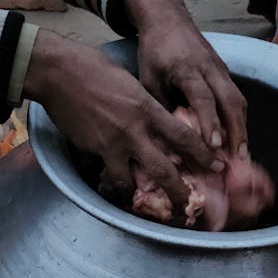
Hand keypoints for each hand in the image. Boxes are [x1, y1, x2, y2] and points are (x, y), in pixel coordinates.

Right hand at [26, 30, 221, 208]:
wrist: (61, 73)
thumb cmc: (94, 69)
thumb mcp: (131, 84)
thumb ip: (145, 104)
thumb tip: (155, 118)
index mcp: (149, 107)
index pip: (183, 135)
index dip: (202, 154)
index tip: (216, 165)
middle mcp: (136, 128)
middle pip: (166, 167)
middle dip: (182, 190)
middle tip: (192, 203)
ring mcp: (115, 142)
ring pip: (138, 179)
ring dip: (148, 195)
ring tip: (156, 208)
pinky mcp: (96, 150)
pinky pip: (113, 176)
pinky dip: (119, 186)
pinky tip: (123, 192)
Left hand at [123, 0, 247, 155]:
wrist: (167, 19)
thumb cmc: (154, 52)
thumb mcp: (149, 79)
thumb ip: (161, 106)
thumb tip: (169, 140)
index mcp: (186, 69)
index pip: (203, 98)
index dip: (210, 122)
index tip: (215, 145)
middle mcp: (209, 68)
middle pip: (230, 100)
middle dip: (237, 130)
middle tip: (239, 157)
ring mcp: (220, 68)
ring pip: (238, 99)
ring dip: (242, 127)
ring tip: (242, 153)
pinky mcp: (224, 71)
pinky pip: (236, 96)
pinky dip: (238, 117)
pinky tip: (237, 137)